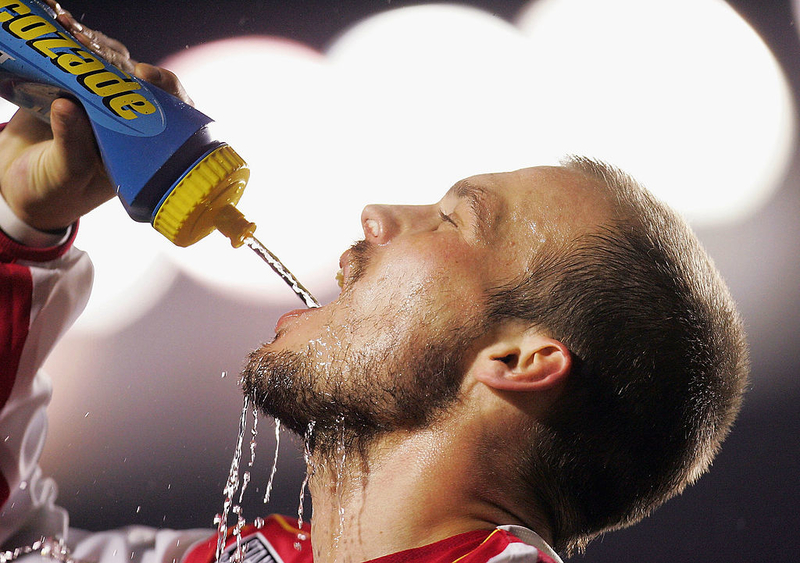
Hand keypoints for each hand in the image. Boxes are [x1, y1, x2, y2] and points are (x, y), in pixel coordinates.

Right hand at [0, 3, 192, 231]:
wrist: (17, 189)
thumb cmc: (54, 192)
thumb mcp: (66, 174)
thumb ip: (73, 144)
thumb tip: (70, 106)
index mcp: (138, 146)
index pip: (167, 112)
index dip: (164, 88)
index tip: (144, 74)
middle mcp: (123, 120)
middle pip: (133, 79)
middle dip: (112, 57)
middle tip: (88, 42)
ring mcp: (96, 102)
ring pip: (103, 64)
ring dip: (88, 43)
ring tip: (67, 28)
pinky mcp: (68, 89)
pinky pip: (72, 61)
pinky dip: (65, 42)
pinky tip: (56, 25)